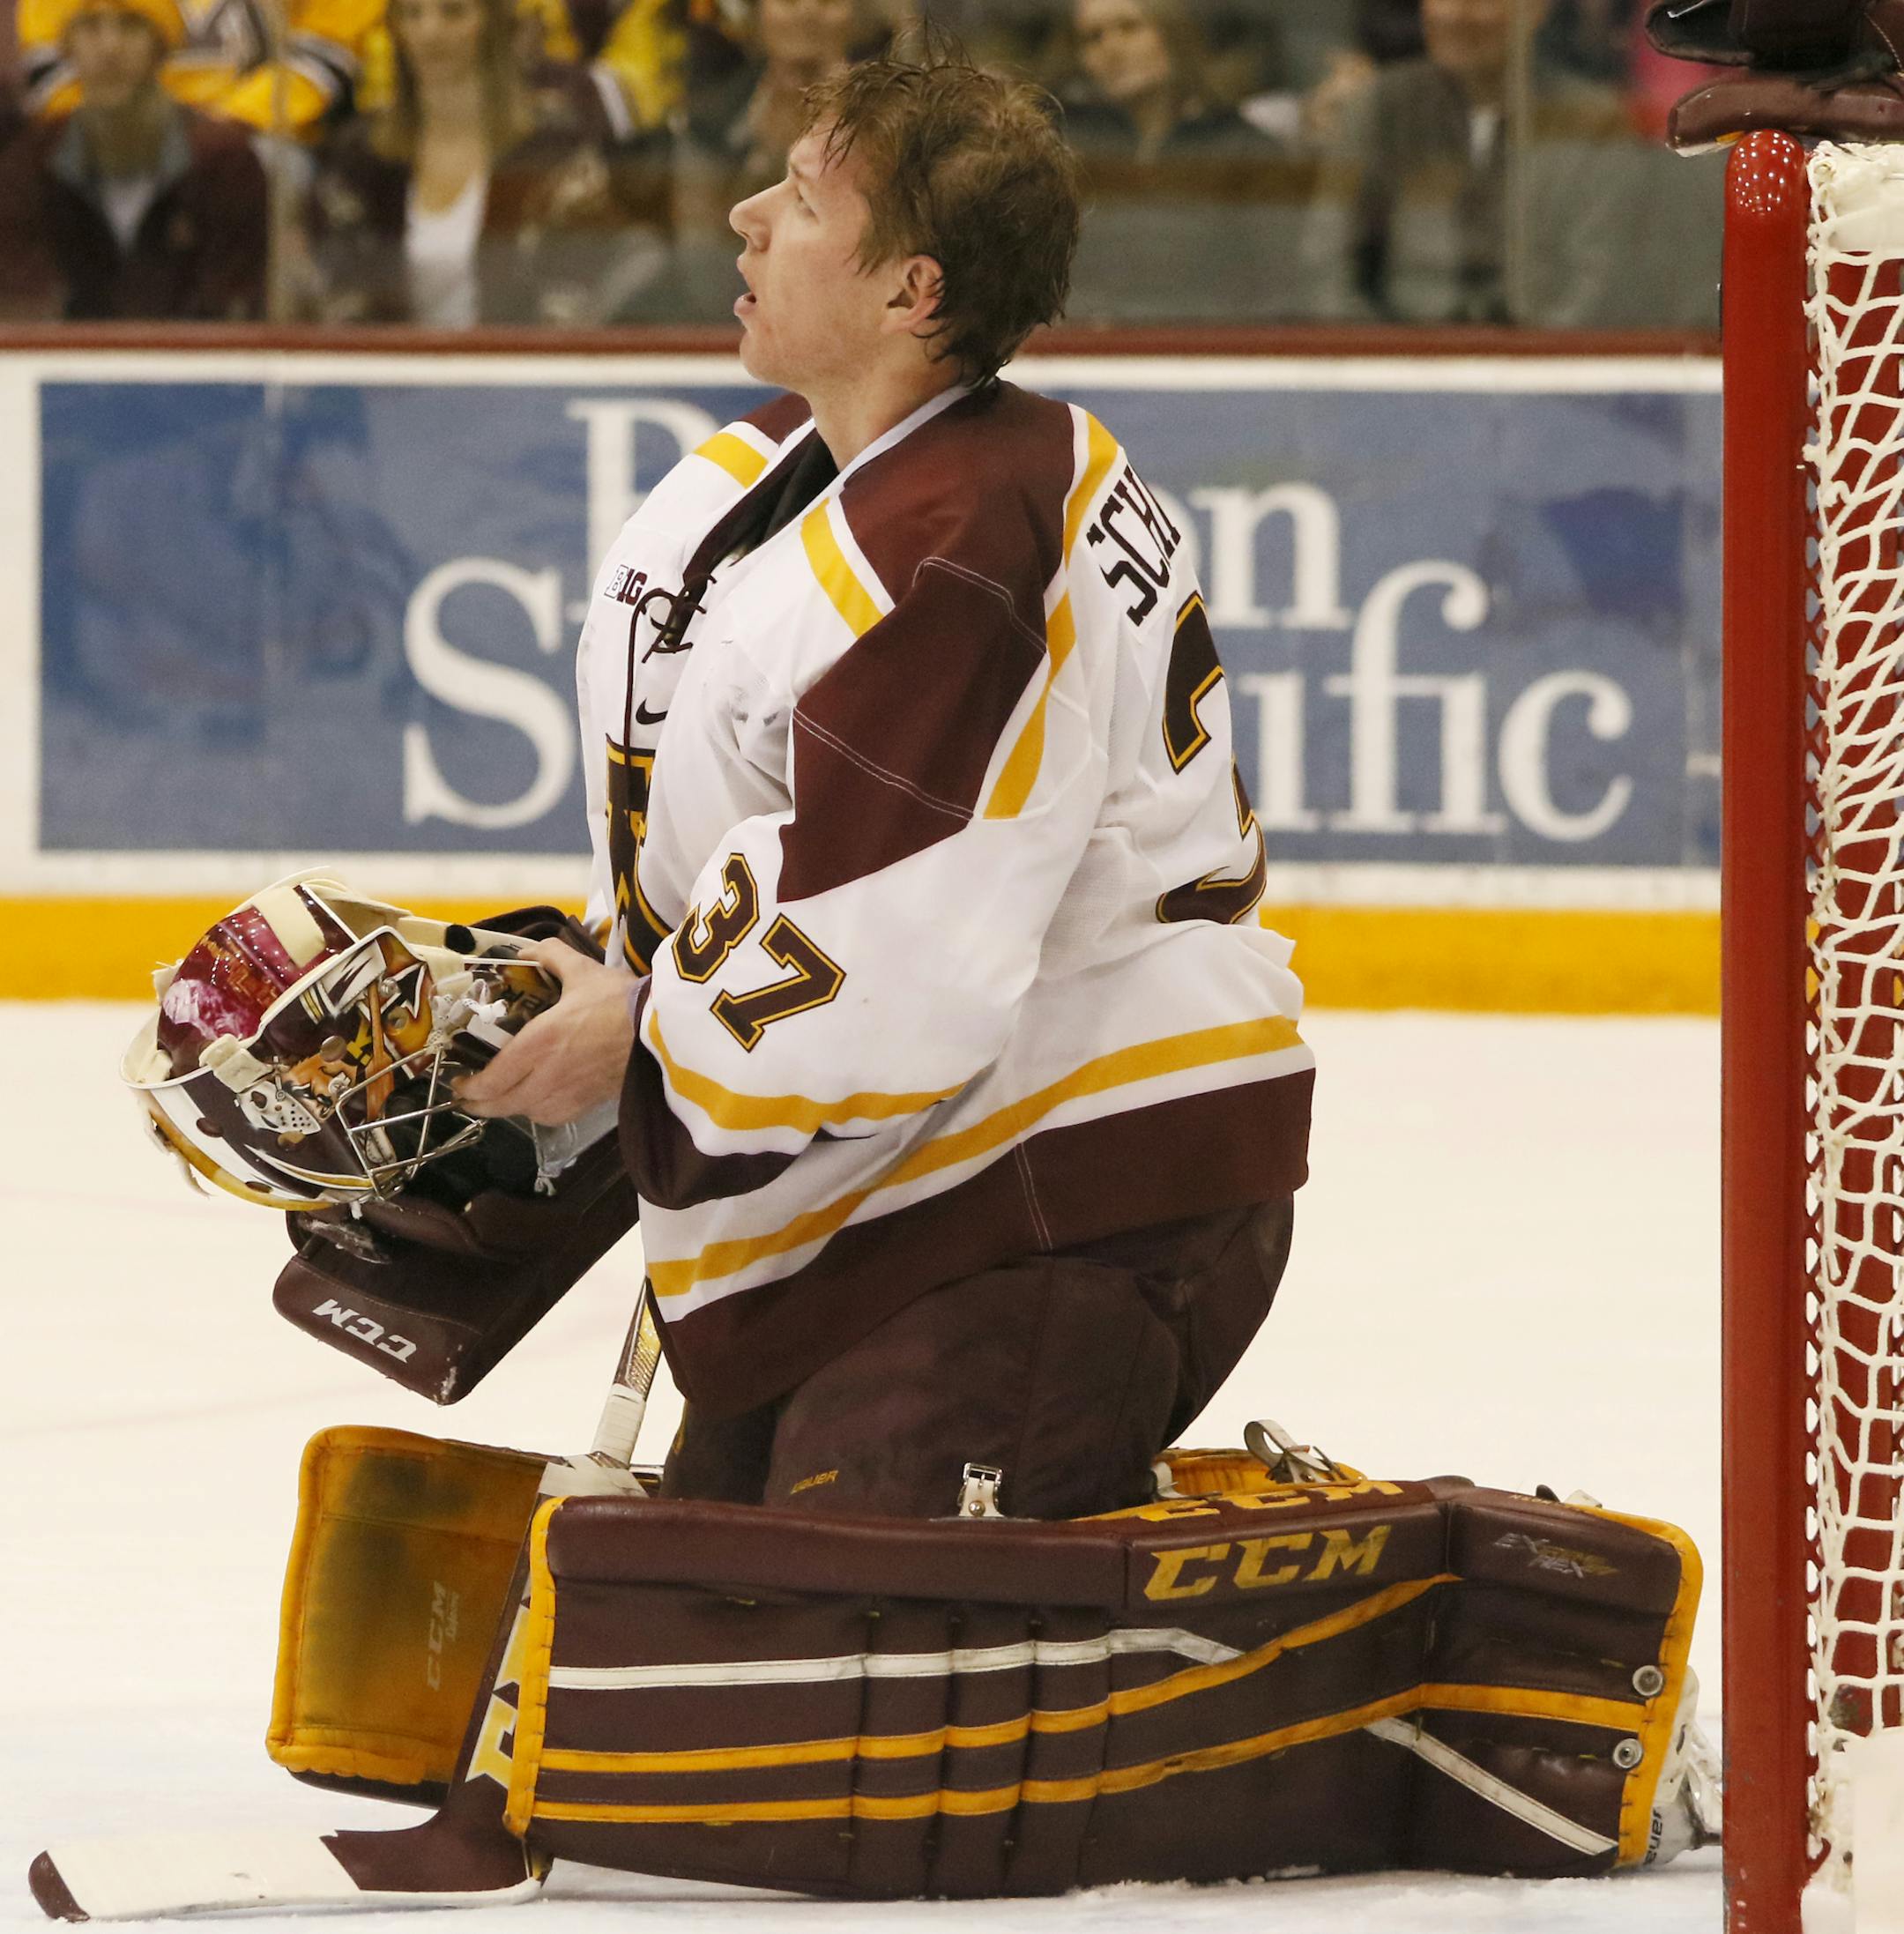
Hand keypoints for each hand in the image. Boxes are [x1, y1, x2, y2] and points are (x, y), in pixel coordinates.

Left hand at [456, 938, 637, 1126]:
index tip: (460, 1080)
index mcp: (538, 1043)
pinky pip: (553, 1117)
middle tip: (471, 1096)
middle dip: (480, 1104)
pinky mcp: (590, 1105)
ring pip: (526, 1113)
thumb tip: (528, 950)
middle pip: (502, 1105)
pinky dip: (538, 1112)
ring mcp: (569, 1095)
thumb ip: (551, 957)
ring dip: (510, 1108)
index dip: (469, 1086)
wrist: (666, 1033)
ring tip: (504, 1096)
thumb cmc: (622, 1002)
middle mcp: (547, 1077)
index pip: (491, 1079)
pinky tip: (541, 1100)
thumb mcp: (583, 971)